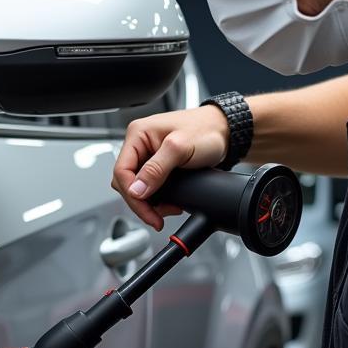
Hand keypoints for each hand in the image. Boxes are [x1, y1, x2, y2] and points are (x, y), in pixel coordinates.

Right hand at [111, 105, 230, 230]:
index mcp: (138, 134)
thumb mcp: (179, 149)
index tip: (148, 210)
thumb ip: (156, 169)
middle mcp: (140, 145)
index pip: (122, 171)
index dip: (132, 195)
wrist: (226, 132)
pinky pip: (149, 188)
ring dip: (150, 203)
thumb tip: (136, 190)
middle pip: (126, 183)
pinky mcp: (158, 166)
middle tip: (156, 217)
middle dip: (141, 203)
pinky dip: (158, 199)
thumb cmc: (206, 130)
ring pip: (137, 188)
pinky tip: (170, 203)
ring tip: (168, 210)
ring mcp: (148, 156)